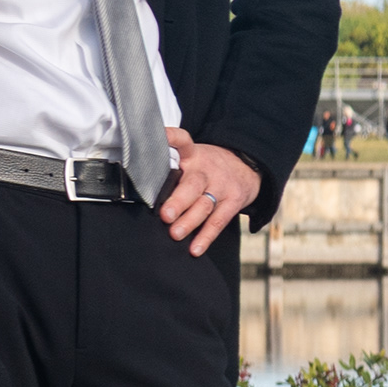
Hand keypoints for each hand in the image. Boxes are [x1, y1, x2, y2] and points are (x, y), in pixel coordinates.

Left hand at [158, 132, 261, 254]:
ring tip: (176, 234)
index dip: (172, 138)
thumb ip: (172, 167)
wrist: (248, 165)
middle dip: (179, 200)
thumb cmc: (209, 166)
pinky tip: (196, 248)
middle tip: (165, 215)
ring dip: (190, 221)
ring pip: (205, 205)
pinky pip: (219, 221)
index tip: (161, 138)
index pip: (183, 141)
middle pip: (193, 184)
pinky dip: (206, 236)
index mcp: (193, 155)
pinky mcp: (234, 202)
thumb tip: (139, 187)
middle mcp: (207, 170)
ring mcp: (222, 186)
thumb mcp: (194, 157)